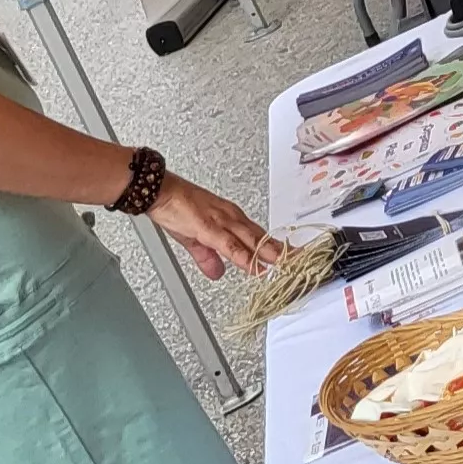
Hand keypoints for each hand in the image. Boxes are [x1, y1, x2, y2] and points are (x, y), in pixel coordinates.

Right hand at [148, 174, 290, 278]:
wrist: (159, 190)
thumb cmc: (176, 206)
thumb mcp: (194, 238)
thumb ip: (207, 257)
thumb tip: (218, 273)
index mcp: (231, 219)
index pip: (259, 236)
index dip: (277, 247)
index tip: (293, 257)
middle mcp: (231, 218)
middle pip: (262, 237)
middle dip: (283, 250)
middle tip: (303, 261)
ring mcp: (222, 222)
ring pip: (252, 240)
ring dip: (271, 254)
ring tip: (288, 265)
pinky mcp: (209, 228)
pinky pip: (231, 245)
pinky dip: (245, 257)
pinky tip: (256, 267)